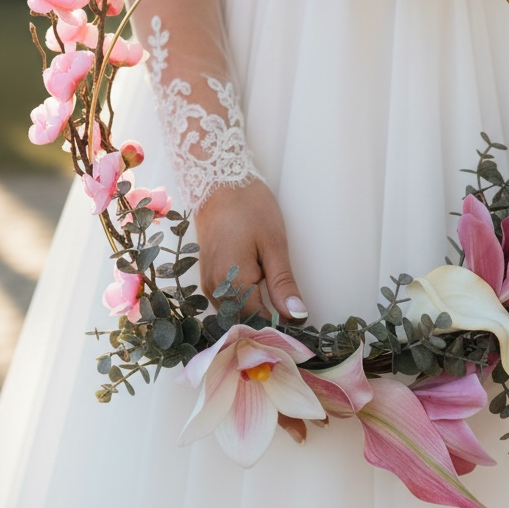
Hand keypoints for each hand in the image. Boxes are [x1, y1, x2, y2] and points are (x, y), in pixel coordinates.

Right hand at [194, 180, 307, 323]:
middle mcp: (213, 288)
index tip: (301, 322)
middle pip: (244, 320)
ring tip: (278, 298)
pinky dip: (245, 301)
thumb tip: (297, 316)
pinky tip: (260, 289)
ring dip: (256, 311)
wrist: (217, 180)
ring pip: (235, 312)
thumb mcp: (274, 245)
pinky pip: (227, 300)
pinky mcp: (207, 276)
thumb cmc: (249, 207)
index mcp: (230, 282)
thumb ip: (283, 284)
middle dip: (268, 320)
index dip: (281, 326)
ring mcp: (207, 283)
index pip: (257, 322)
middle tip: (294, 312)